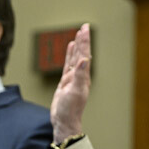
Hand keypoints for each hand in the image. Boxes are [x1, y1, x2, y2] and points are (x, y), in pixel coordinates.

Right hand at [50, 24, 90, 143]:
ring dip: (77, 46)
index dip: (85, 41)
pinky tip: (70, 50)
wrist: (64, 121)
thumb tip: (84, 60)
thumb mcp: (75, 92)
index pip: (84, 54)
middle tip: (84, 27)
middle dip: (83, 40)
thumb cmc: (70, 109)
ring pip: (75, 58)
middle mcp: (80, 75)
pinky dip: (69, 56)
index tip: (85, 29)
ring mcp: (73, 78)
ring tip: (78, 35)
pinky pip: (68, 65)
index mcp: (84, 76)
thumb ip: (79, 75)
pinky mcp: (66, 82)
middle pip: (82, 54)